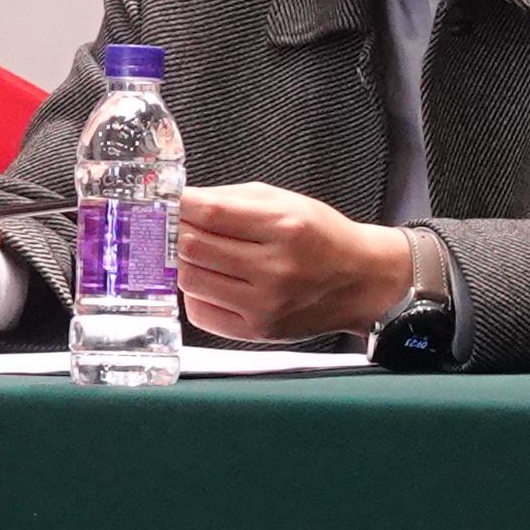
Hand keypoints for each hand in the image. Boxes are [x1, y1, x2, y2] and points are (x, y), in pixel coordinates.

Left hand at [172, 182, 412, 342]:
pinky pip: (201, 313)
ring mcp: (265, 305)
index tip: (169, 203)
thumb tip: (183, 201)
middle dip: (178, 234)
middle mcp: (275, 268)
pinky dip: (197, 295)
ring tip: (201, 255)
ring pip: (190, 280)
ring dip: (186, 264)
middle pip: (193, 247)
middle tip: (179, 228)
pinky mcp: (258, 331)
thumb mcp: (285, 202)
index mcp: (284, 227)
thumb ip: (231, 199)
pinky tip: (213, 283)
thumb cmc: (322, 238)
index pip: (210, 213)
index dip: (179, 206)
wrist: (360, 281)